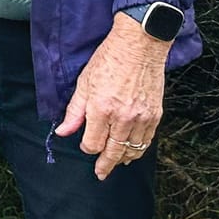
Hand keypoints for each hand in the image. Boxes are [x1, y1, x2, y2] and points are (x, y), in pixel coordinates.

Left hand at [54, 15, 168, 180]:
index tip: (85, 146)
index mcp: (101, 109)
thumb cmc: (109, 60)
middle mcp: (123, 117)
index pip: (92, 143)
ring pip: (133, 149)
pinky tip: (133, 149)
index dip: (87, 148)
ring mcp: (142, 117)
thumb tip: (63, 132)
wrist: (139, 46)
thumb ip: (74, 111)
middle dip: (105, 164)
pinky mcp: (155, 114)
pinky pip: (148, 140)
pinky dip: (139, 148)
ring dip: (124, 158)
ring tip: (117, 163)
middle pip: (114, 152)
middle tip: (101, 173)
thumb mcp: (84, 83)